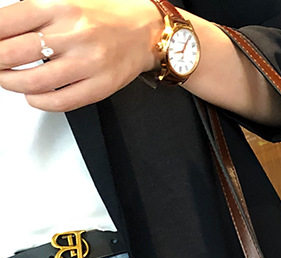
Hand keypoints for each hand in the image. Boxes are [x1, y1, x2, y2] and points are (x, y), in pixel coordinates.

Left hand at [0, 0, 162, 110]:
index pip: (5, 23)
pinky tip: (34, 95)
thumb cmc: (102, 15)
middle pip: (12, 53)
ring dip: (11, 83)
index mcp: (58, 5)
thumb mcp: (62, 0)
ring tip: (8, 79)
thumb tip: (1, 33)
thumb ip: (31, 12)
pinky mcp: (101, 86)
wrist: (144, 30)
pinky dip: (39, 101)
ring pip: (34, 82)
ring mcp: (88, 63)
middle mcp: (73, 34)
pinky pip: (61, 101)